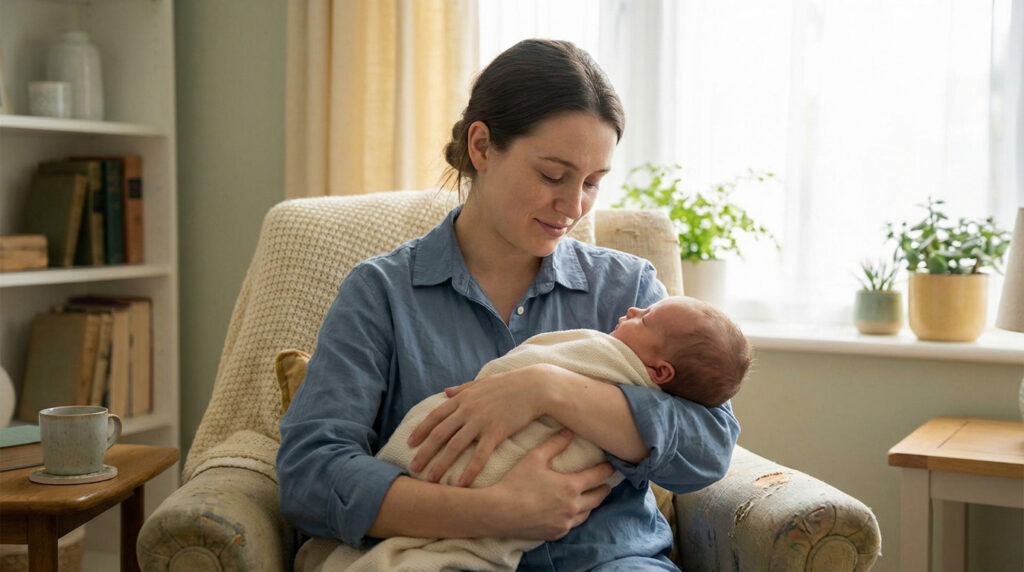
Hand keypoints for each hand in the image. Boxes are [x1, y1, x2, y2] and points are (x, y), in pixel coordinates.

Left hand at [408, 364, 552, 485]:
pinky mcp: (497, 432)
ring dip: (441, 464)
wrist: (535, 386)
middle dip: (424, 452)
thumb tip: (446, 391)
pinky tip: (461, 483)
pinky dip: (469, 470)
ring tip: (430, 479)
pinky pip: (479, 454)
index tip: (410, 443)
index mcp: (463, 398)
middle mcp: (468, 409)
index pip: (435, 416)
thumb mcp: (482, 382)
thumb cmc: (510, 384)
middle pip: (440, 434)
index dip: (421, 430)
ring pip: (455, 446)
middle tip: (413, 467)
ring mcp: (481, 421)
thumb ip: (462, 388)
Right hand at [486, 429, 614, 539]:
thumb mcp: (535, 457)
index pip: (598, 476)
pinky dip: (575, 517)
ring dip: (591, 504)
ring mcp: (565, 523)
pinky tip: (571, 512)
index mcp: (571, 487)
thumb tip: (569, 431)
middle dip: (604, 489)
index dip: (607, 470)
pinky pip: (572, 525)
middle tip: (606, 483)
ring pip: (587, 513)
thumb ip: (555, 443)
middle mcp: (573, 507)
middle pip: (598, 498)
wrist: (498, 512)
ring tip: (591, 497)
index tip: (612, 465)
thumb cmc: (515, 482)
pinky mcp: (555, 534)